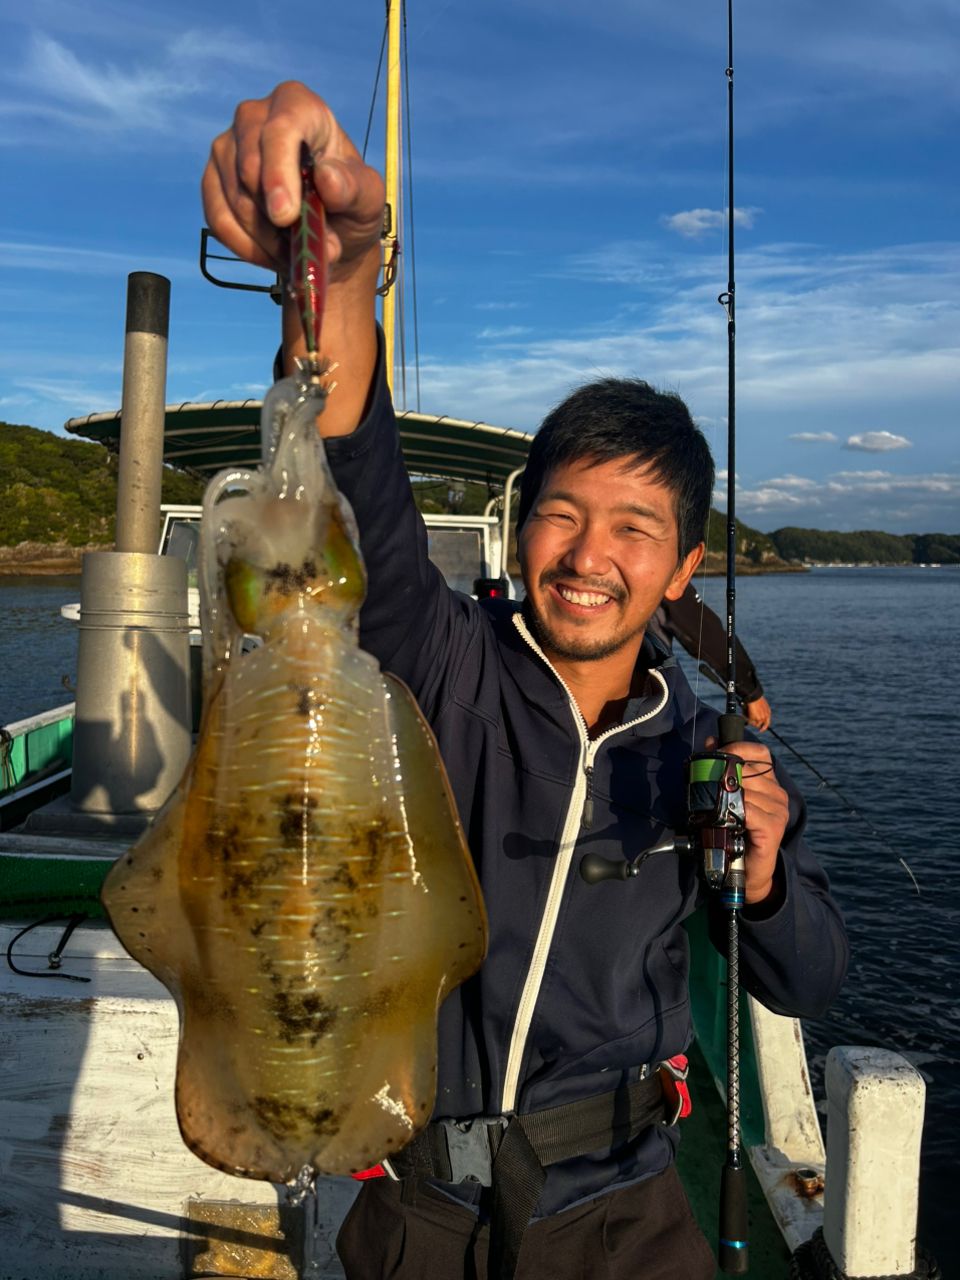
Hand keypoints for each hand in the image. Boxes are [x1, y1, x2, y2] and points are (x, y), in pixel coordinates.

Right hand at [202, 81, 384, 280]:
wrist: (329, 231)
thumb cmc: (350, 203)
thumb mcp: (368, 199)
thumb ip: (355, 188)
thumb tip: (326, 177)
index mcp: (298, 106)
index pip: (280, 129)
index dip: (279, 173)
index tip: (286, 217)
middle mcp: (254, 117)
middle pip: (249, 168)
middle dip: (275, 219)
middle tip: (307, 246)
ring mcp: (228, 147)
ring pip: (234, 199)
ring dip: (267, 238)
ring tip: (297, 249)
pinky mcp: (213, 180)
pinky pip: (218, 219)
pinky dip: (246, 247)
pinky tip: (272, 254)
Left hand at [705, 737, 788, 905]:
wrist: (746, 871)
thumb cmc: (735, 832)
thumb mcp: (726, 797)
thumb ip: (720, 769)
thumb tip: (710, 742)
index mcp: (769, 783)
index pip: (760, 753)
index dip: (738, 749)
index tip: (717, 754)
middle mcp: (778, 794)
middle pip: (747, 771)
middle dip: (723, 776)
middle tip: (708, 790)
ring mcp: (778, 810)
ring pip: (745, 791)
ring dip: (725, 800)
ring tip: (717, 811)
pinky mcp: (774, 827)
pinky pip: (749, 810)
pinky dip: (734, 813)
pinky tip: (729, 821)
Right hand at [743, 694, 771, 731]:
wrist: (754, 697)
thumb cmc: (756, 699)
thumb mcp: (761, 705)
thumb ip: (761, 711)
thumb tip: (755, 716)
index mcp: (768, 713)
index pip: (767, 723)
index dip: (764, 727)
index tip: (761, 730)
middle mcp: (765, 717)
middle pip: (760, 725)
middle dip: (755, 724)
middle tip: (750, 721)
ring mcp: (761, 718)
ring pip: (754, 724)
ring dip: (750, 721)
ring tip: (746, 714)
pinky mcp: (755, 719)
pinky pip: (750, 722)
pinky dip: (747, 719)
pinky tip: (745, 713)